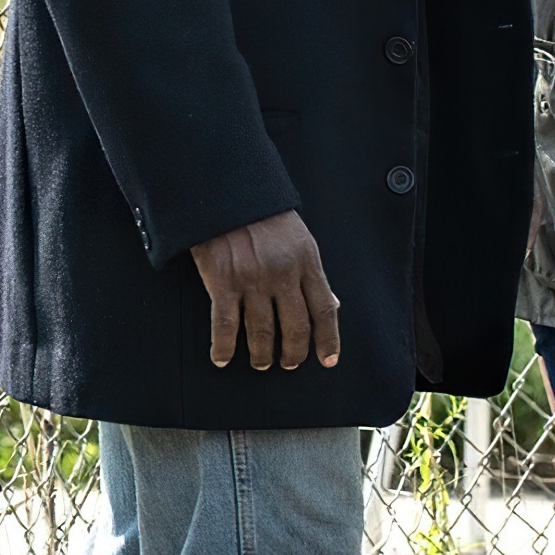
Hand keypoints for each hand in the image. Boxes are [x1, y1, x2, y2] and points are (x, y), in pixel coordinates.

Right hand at [191, 210, 340, 370]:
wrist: (224, 192)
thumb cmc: (263, 216)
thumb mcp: (299, 239)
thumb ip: (313, 274)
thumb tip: (332, 305)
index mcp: (306, 261)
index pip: (324, 309)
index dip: (328, 339)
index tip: (328, 359)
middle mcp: (282, 273)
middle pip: (296, 327)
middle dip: (294, 352)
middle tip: (289, 362)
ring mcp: (252, 279)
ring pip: (262, 332)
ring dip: (262, 354)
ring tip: (262, 362)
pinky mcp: (223, 282)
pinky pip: (225, 326)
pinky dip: (224, 348)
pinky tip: (223, 358)